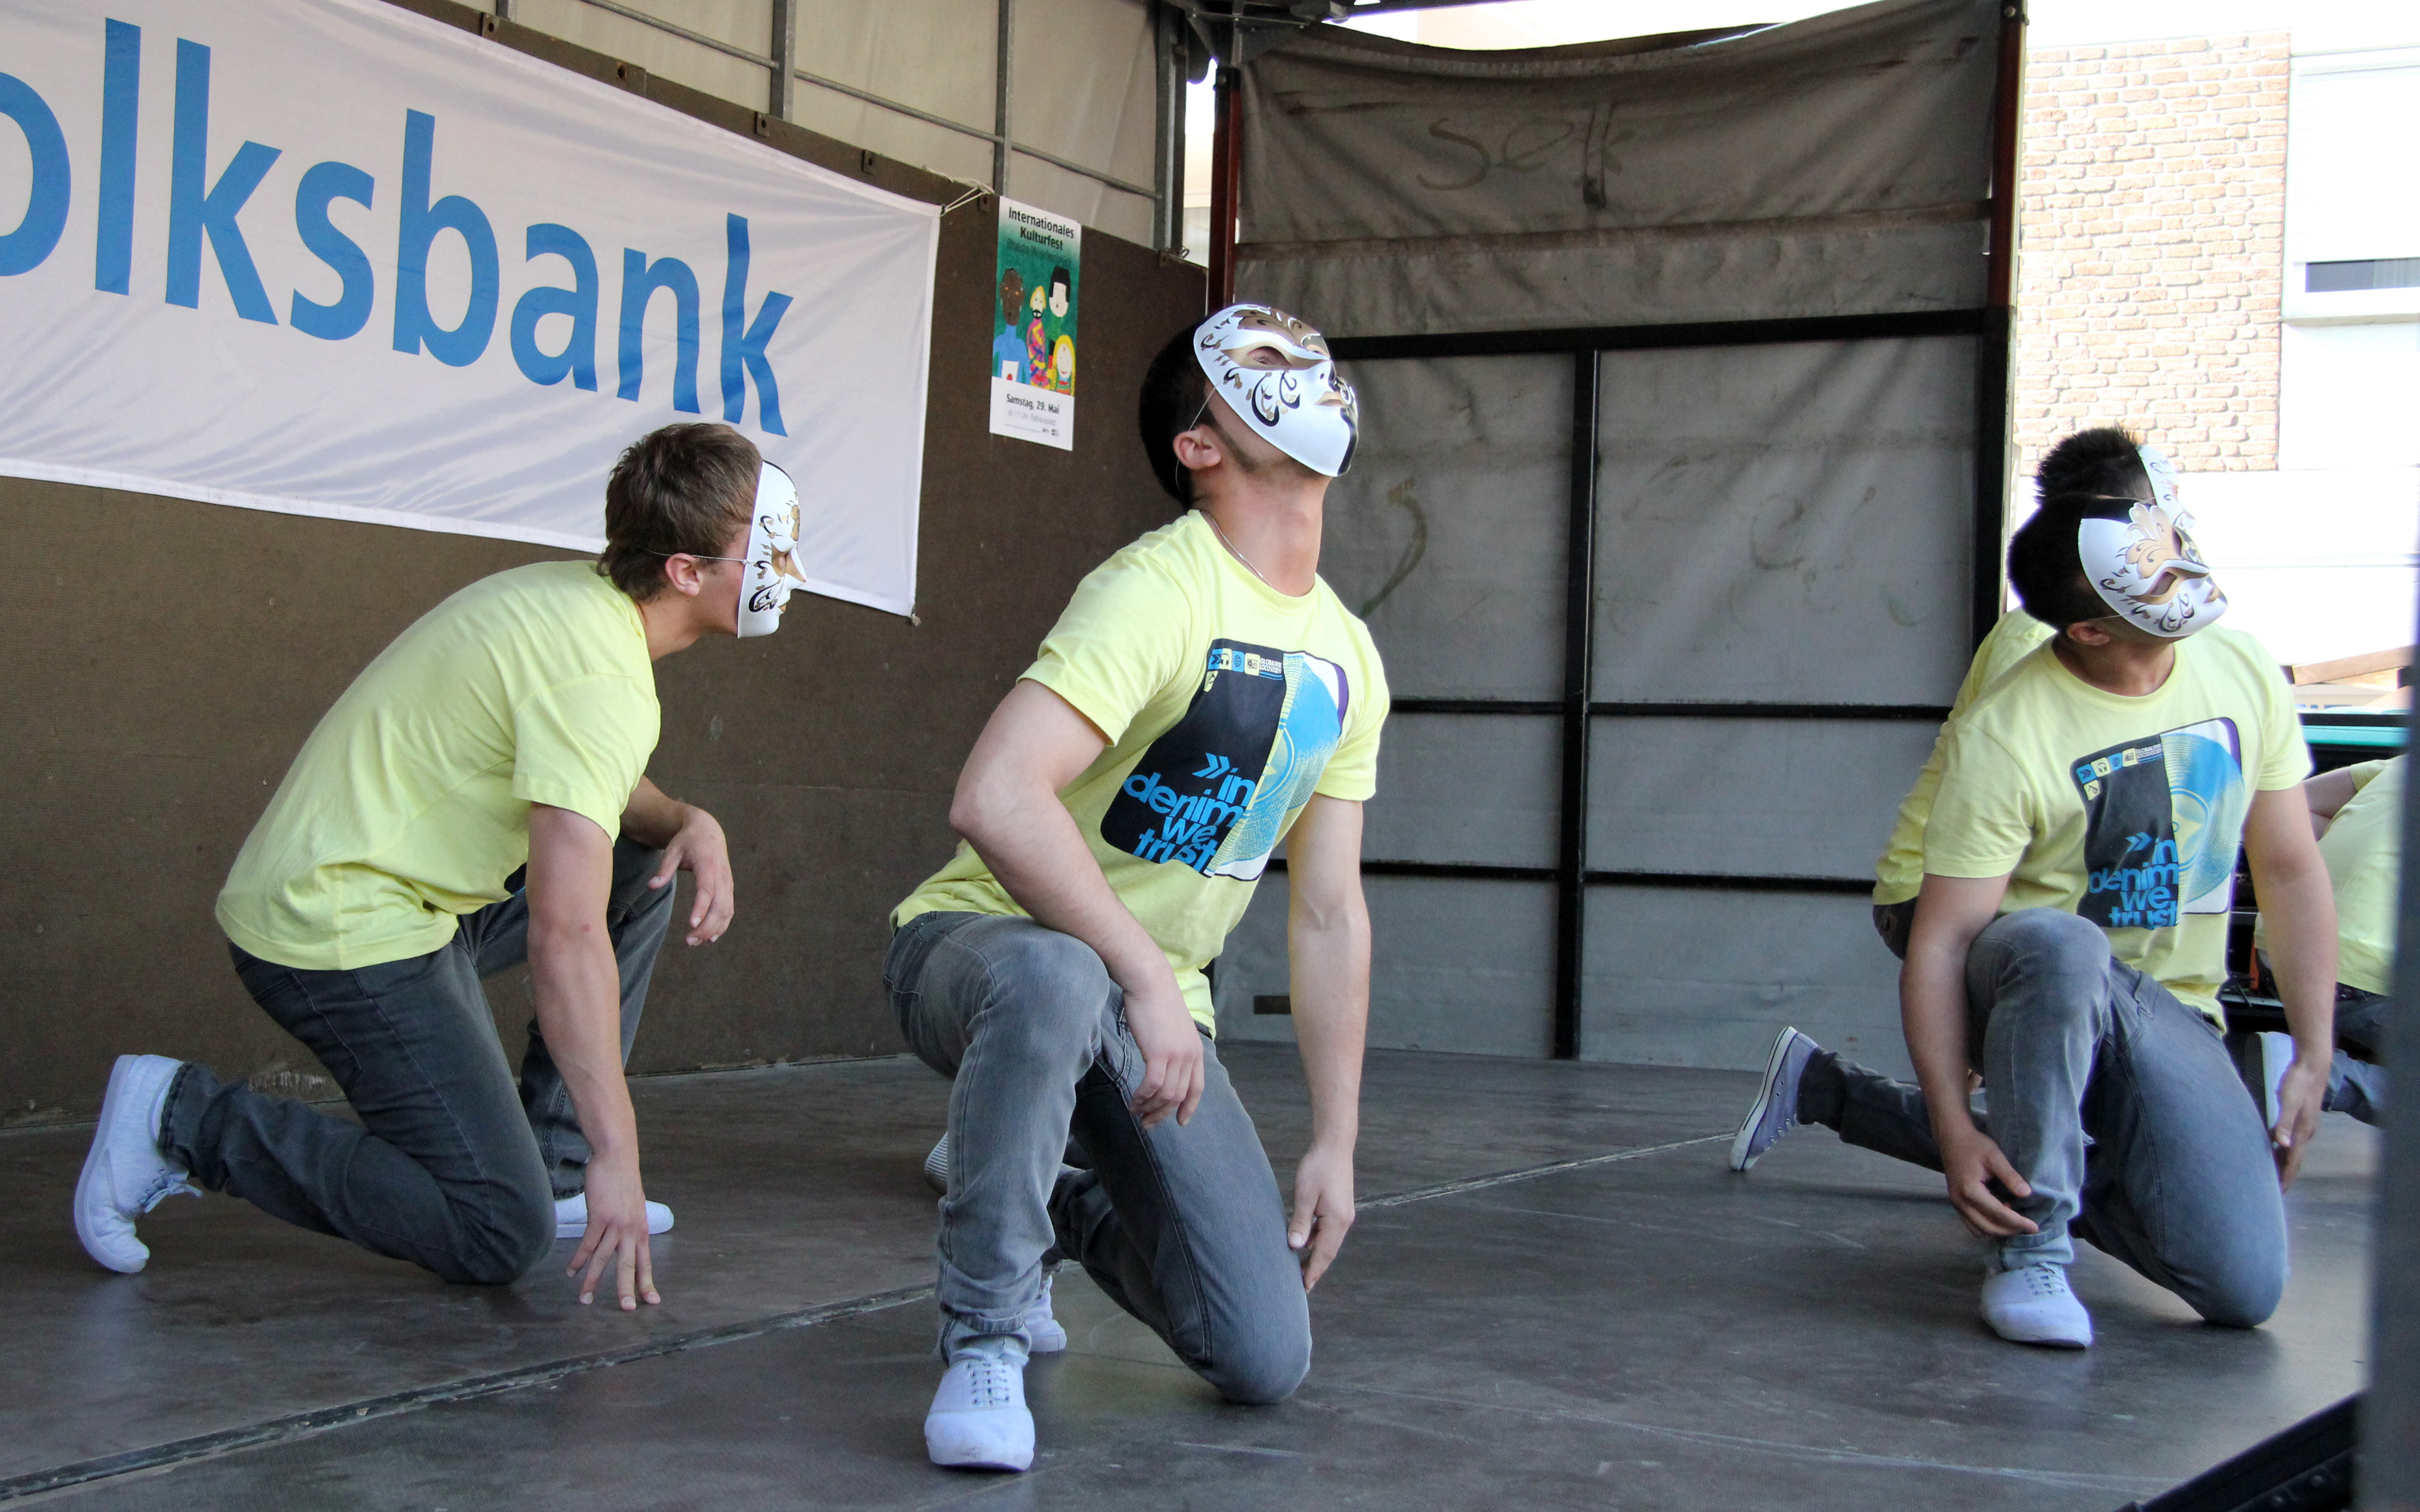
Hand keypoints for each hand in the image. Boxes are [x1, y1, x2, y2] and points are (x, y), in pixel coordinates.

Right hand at [567, 1152, 659, 1309]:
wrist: (617, 1158)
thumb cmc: (623, 1181)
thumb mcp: (634, 1207)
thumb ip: (631, 1225)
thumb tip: (627, 1237)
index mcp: (641, 1230)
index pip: (645, 1262)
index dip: (647, 1282)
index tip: (652, 1301)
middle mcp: (631, 1230)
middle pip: (628, 1266)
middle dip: (626, 1290)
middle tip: (626, 1309)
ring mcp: (615, 1225)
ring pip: (604, 1260)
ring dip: (592, 1281)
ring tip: (585, 1299)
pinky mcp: (599, 1217)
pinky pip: (587, 1244)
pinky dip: (578, 1260)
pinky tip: (571, 1272)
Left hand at [649, 805, 733, 946]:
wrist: (709, 831)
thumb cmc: (688, 841)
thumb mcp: (672, 850)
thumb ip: (663, 868)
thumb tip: (651, 886)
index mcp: (708, 865)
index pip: (707, 890)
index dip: (701, 908)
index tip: (692, 925)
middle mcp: (722, 876)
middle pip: (720, 907)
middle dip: (706, 927)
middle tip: (688, 941)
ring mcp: (728, 883)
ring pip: (727, 912)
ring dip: (713, 930)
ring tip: (695, 942)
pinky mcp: (729, 889)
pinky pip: (729, 910)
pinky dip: (722, 925)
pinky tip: (710, 938)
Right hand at [1123, 976, 1204, 1128]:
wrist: (1149, 982)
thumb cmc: (1156, 1002)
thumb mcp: (1173, 1028)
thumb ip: (1173, 1047)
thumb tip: (1163, 1063)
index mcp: (1196, 1050)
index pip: (1197, 1087)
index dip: (1189, 1107)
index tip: (1181, 1122)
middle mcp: (1190, 1055)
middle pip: (1179, 1096)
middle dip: (1163, 1114)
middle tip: (1147, 1123)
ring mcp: (1176, 1055)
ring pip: (1166, 1094)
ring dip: (1150, 1107)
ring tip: (1136, 1111)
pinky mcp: (1159, 1053)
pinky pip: (1153, 1085)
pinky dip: (1143, 1096)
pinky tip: (1134, 1099)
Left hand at [1289, 1142, 1355, 1289]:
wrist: (1334, 1145)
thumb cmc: (1318, 1167)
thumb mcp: (1304, 1195)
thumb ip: (1300, 1222)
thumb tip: (1295, 1247)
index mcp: (1336, 1220)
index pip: (1323, 1254)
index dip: (1313, 1272)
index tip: (1304, 1288)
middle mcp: (1344, 1221)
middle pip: (1328, 1251)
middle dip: (1315, 1268)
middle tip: (1301, 1286)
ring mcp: (1344, 1214)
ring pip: (1328, 1242)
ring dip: (1316, 1255)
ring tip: (1300, 1268)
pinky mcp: (1340, 1207)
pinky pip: (1328, 1231)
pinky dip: (1318, 1241)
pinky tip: (1305, 1243)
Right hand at [1937, 1121, 2038, 1237]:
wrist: (1952, 1138)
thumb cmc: (1975, 1145)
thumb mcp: (1995, 1156)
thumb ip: (2010, 1176)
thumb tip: (2027, 1194)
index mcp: (1970, 1190)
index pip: (1998, 1214)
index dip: (2018, 1222)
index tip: (2035, 1227)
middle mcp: (1960, 1202)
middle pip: (1988, 1227)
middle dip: (2010, 1229)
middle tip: (2027, 1226)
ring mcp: (1956, 1204)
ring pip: (1979, 1230)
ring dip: (1997, 1230)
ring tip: (2013, 1221)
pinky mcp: (1956, 1203)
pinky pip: (1971, 1224)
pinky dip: (1986, 1226)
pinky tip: (1998, 1215)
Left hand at [2270, 1053, 2327, 1188]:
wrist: (2312, 1066)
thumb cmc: (2298, 1083)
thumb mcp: (2288, 1101)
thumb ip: (2283, 1122)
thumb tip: (2282, 1145)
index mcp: (2302, 1132)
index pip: (2293, 1162)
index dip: (2285, 1177)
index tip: (2278, 1194)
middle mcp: (2304, 1133)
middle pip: (2293, 1160)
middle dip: (2283, 1175)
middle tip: (2270, 1190)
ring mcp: (2303, 1126)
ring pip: (2291, 1151)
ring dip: (2280, 1163)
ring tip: (2268, 1174)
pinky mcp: (2298, 1117)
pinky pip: (2289, 1140)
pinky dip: (2280, 1149)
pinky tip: (2271, 1149)